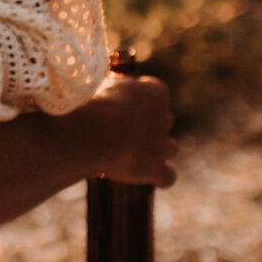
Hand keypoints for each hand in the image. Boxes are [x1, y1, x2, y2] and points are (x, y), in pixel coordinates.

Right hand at [75, 72, 177, 187]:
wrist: (91, 132)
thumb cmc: (90, 105)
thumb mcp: (102, 84)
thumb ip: (114, 88)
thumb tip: (106, 89)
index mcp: (155, 91)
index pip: (155, 93)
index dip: (138, 101)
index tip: (119, 105)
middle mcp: (164, 117)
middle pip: (164, 120)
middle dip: (147, 126)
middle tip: (121, 131)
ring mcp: (162, 145)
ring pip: (171, 148)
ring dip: (156, 151)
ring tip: (132, 154)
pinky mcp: (155, 169)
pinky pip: (168, 176)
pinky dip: (159, 176)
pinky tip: (146, 175)